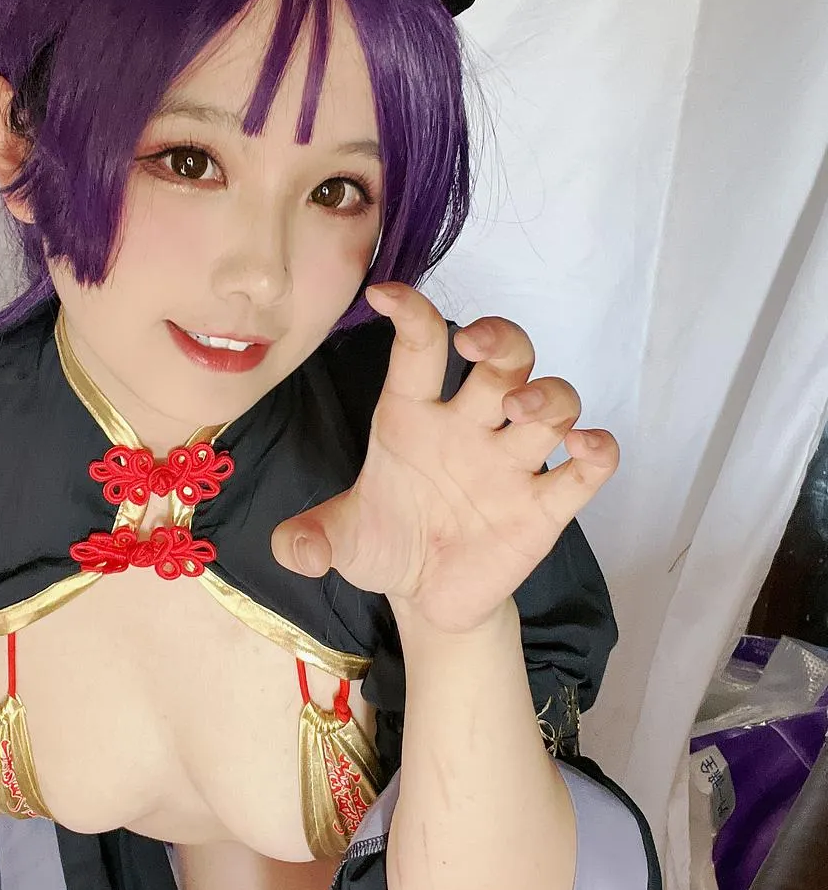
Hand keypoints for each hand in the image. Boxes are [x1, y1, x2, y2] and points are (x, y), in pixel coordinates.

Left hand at [271, 284, 618, 633]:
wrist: (426, 596)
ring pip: (551, 401)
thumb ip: (311, 540)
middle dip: (500, 339)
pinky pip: (586, 469)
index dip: (412, 313)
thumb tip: (292, 550)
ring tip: (521, 414)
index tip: (387, 293)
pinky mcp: (544, 507)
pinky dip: (597, 451)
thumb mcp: (341, 541)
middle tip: (476, 347)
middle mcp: (469, 427)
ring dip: (547, 395)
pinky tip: (585, 449)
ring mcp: (511, 463)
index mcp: (412, 417)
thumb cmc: (387, 543)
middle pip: (504, 357)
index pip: (419, 348)